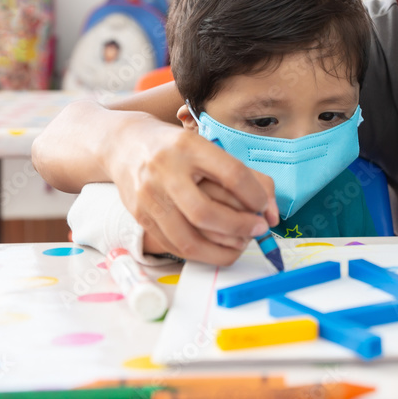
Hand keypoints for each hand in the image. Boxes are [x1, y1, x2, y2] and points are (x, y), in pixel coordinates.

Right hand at [110, 115, 278, 264]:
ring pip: (188, 238)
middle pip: (206, 212)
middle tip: (258, 230)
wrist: (125, 145)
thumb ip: (246, 177)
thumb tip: (272, 214)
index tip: (264, 207)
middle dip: (239, 227)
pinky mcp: (140, 216)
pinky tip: (217, 247)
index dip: (255, 195)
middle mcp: (166, 171)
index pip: (231, 174)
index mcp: (189, 147)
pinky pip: (174, 246)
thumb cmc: (178, 148)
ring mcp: (149, 196)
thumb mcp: (209, 149)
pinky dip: (201, 253)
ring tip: (241, 243)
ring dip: (221, 249)